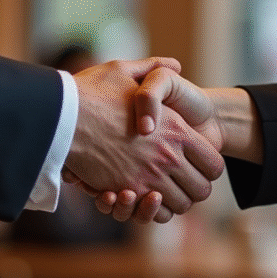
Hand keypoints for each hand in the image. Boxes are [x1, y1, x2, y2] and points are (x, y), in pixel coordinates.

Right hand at [64, 58, 224, 217]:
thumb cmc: (91, 93)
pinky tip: (143, 197)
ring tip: (162, 191)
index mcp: (176, 130)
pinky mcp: (125, 190)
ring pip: (180, 205)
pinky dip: (151, 211)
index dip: (209, 168)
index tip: (198, 166)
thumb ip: (153, 68)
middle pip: (202, 190)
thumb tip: (175, 64)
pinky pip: (151, 213)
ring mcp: (148, 176)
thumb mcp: (124, 70)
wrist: (62, 117)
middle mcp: (167, 156)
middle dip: (194, 189)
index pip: (214, 164)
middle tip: (182, 182)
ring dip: (173, 202)